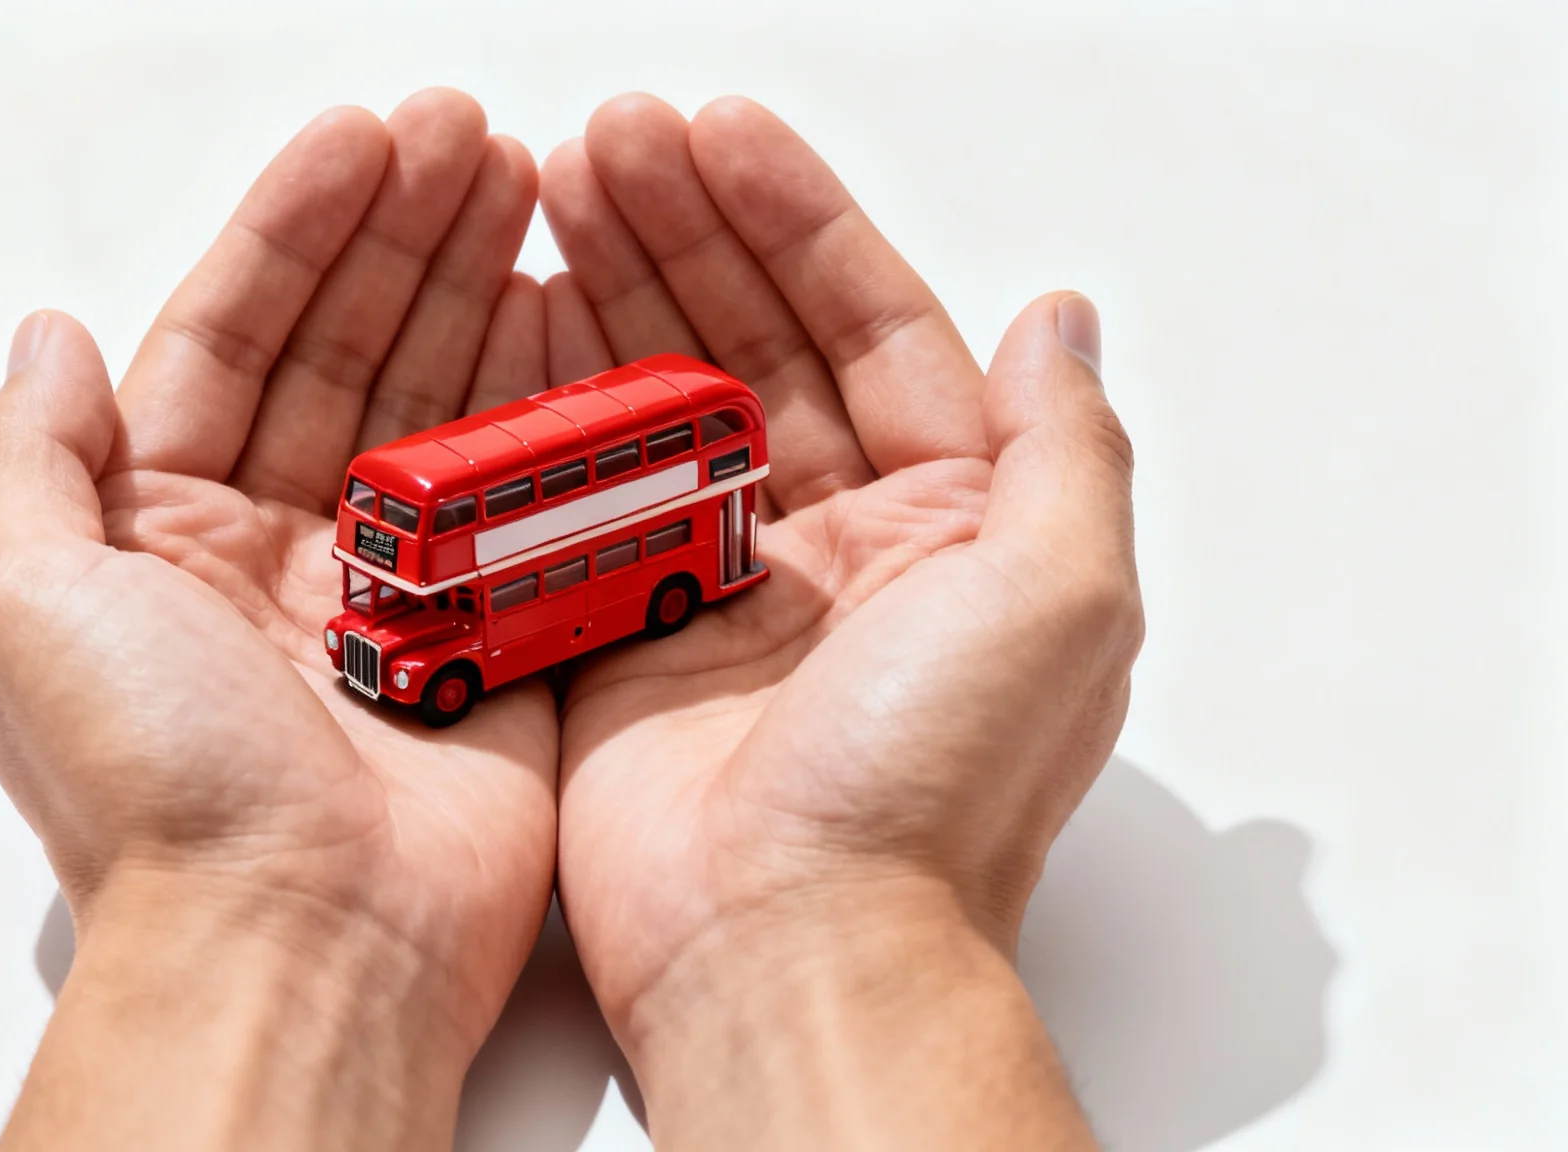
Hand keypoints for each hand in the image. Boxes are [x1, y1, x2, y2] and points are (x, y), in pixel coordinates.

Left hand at [0, 89, 555, 1149]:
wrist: (302, 940)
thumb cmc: (156, 787)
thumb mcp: (20, 603)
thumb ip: (26, 455)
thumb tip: (50, 332)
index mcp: (164, 535)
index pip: (236, 340)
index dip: (297, 231)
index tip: (364, 140)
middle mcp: (277, 556)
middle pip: (350, 355)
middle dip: (406, 237)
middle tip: (469, 138)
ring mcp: (398, 599)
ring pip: (444, 412)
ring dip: (481, 296)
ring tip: (530, 190)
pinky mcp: (497, 647)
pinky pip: (532, 505)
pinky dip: (556, 413)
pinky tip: (576, 321)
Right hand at [541, 96, 1141, 1145]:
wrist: (787, 943)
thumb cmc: (931, 792)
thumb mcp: (1061, 598)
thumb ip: (1063, 446)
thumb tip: (1061, 318)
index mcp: (947, 521)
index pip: (869, 323)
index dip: (793, 220)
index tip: (717, 135)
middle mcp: (835, 543)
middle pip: (753, 341)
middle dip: (683, 231)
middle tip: (606, 142)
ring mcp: (719, 584)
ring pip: (661, 401)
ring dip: (612, 291)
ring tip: (552, 191)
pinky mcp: (620, 633)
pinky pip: (579, 493)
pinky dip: (548, 404)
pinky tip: (516, 320)